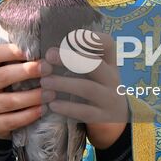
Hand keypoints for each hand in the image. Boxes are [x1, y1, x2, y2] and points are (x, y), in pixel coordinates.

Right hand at [0, 25, 51, 139]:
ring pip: (7, 101)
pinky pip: (10, 121)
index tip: (31, 51)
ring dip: (31, 96)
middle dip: (26, 72)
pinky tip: (43, 109)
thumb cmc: (3, 81)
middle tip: (47, 69)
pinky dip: (28, 115)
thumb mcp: (1, 63)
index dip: (11, 51)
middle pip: (2, 76)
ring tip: (50, 92)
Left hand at [41, 33, 129, 149]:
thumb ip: (79, 60)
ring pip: (88, 88)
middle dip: (71, 58)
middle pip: (96, 64)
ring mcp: (110, 98)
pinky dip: (68, 107)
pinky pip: (85, 111)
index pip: (108, 44)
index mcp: (110, 63)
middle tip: (49, 56)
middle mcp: (113, 78)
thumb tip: (49, 50)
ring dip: (64, 83)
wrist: (116, 122)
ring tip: (44, 82)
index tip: (69, 38)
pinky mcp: (103, 117)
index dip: (91, 38)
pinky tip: (53, 105)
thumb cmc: (97, 89)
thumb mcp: (96, 73)